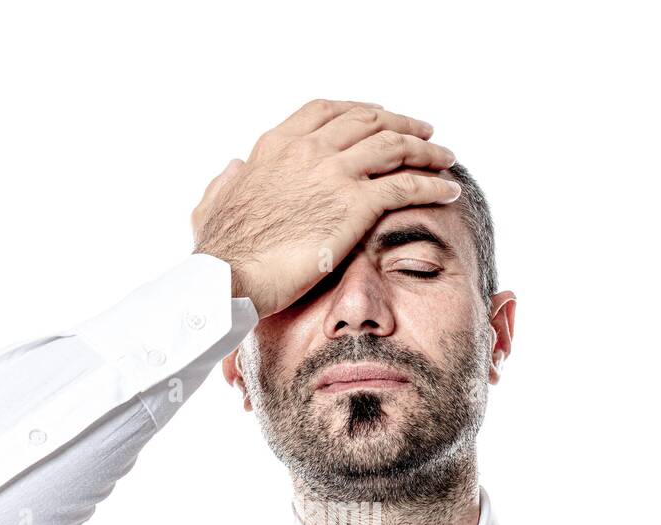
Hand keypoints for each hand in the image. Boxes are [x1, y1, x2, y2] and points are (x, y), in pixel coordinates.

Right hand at [191, 99, 459, 317]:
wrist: (226, 276)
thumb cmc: (217, 253)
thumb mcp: (212, 203)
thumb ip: (225, 181)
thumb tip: (234, 167)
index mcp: (276, 146)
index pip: (326, 111)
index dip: (359, 111)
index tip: (378, 117)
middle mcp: (308, 149)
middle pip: (368, 121)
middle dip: (401, 123)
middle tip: (424, 133)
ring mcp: (333, 173)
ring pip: (394, 145)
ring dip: (425, 150)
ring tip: (446, 158)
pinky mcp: (354, 205)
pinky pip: (406, 184)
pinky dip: (432, 183)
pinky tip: (448, 190)